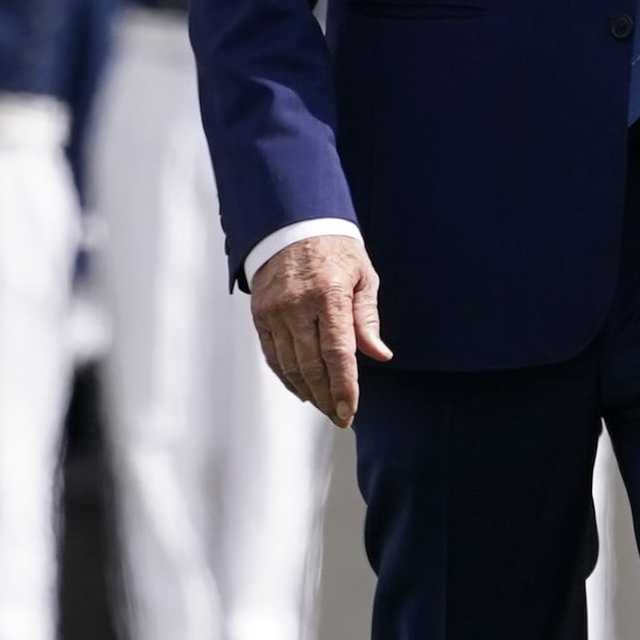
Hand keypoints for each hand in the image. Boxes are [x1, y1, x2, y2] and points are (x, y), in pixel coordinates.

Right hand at [252, 232, 390, 426]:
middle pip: (312, 366)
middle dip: (327, 397)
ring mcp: (275, 311)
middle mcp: (298, 305)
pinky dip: (287, 377)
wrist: (292, 223)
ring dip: (308, 392)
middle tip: (340, 416)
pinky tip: (301, 389)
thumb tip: (379, 354)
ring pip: (290, 365)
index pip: (337, 352)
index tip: (350, 410)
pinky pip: (272, 355)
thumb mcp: (362, 276)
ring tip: (324, 406)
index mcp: (329, 295)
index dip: (344, 386)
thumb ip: (367, 318)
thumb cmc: (334, 249)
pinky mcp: (260, 314)